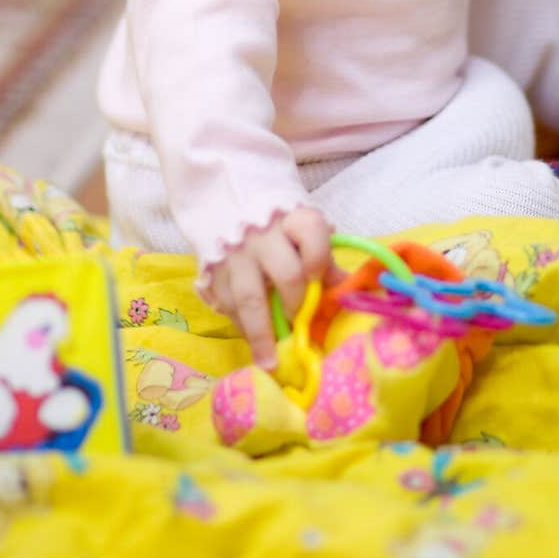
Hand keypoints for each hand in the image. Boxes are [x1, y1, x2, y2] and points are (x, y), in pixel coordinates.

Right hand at [206, 207, 340, 368]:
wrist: (223, 194)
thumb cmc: (276, 218)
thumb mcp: (302, 225)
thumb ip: (322, 255)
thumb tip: (346, 290)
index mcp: (293, 218)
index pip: (312, 233)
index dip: (319, 259)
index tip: (319, 280)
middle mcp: (263, 234)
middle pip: (286, 274)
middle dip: (296, 305)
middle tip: (300, 326)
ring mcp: (235, 253)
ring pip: (250, 298)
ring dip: (261, 334)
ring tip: (270, 363)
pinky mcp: (212, 268)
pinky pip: (226, 304)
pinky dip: (240, 327)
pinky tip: (252, 343)